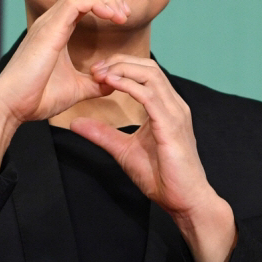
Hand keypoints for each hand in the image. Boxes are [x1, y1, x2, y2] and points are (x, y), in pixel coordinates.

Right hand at [0, 0, 129, 123]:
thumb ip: (94, 84)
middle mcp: (51, 20)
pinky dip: (98, 4)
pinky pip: (77, 1)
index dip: (106, 2)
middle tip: (125, 15)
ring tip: (120, 16)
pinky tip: (111, 18)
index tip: (122, 19)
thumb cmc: (36, 98)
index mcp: (56, 29)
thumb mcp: (75, 89)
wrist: (12, 106)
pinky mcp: (49, 28)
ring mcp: (49, 22)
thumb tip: (112, 84)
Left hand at [70, 55, 236, 261]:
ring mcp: (175, 113)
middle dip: (120, 62)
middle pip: (148, 67)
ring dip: (122, 70)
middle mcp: (174, 105)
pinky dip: (129, 85)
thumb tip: (76, 122)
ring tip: (100, 73)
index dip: (120, 66)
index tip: (96, 71)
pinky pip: (149, 96)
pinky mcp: (171, 125)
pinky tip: (111, 83)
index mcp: (165, 108)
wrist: (185, 200)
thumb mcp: (123, 150)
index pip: (145, 73)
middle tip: (94, 68)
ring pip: (150, 75)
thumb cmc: (162, 177)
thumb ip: (102, 134)